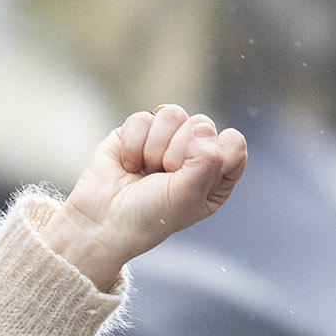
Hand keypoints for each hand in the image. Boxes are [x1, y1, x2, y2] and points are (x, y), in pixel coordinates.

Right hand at [42, 106, 247, 290]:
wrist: (103, 221)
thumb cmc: (150, 217)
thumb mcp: (187, 197)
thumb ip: (207, 162)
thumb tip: (204, 128)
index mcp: (216, 176)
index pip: (232, 143)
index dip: (212, 156)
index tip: (192, 179)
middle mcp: (194, 154)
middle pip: (202, 124)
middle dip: (178, 153)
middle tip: (163, 178)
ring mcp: (166, 140)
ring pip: (173, 114)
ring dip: (155, 148)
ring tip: (145, 171)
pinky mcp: (138, 130)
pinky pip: (143, 118)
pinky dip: (133, 144)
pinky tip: (128, 165)